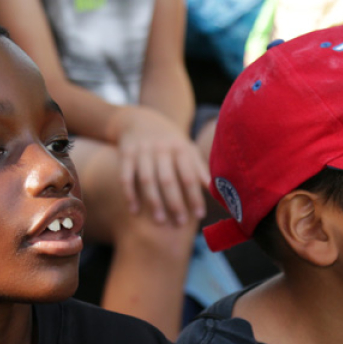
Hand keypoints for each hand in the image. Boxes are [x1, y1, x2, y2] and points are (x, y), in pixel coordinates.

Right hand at [112, 106, 208, 224]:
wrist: (139, 120)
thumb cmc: (169, 141)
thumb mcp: (186, 149)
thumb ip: (200, 168)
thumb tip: (216, 191)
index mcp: (180, 148)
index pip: (189, 175)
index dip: (195, 196)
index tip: (200, 215)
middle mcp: (161, 149)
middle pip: (168, 180)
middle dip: (175, 203)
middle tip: (180, 223)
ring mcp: (142, 151)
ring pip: (147, 180)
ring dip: (153, 202)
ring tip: (160, 221)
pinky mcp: (126, 154)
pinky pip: (126, 177)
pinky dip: (130, 194)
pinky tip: (134, 210)